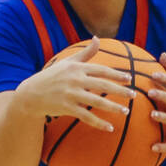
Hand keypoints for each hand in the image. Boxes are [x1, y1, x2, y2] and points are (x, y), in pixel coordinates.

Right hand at [18, 37, 134, 131]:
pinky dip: (99, 123)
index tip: (130, 79)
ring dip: (113, 108)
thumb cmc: (52, 76)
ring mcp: (71, 95)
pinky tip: (110, 128)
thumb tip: (98, 38)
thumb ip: (85, 53)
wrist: (31, 94)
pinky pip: (86, 116)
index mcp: (77, 68)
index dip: (117, 75)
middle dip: (120, 91)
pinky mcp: (67, 108)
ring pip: (96, 102)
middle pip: (103, 85)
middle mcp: (75, 80)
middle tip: (134, 96)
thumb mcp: (68, 62)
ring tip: (126, 112)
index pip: (101, 70)